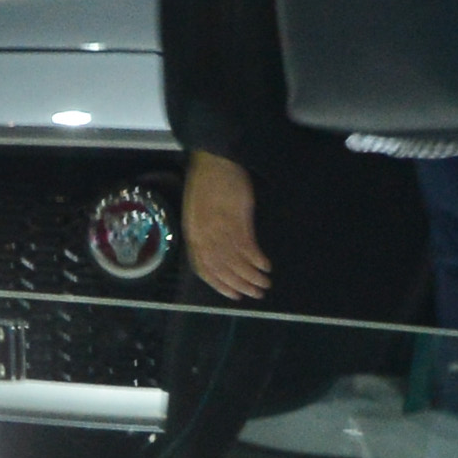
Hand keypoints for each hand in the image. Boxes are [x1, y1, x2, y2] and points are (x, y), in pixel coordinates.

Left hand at [183, 150, 268, 305]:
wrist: (214, 161)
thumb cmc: (207, 185)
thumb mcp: (197, 213)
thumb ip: (203, 233)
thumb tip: (215, 253)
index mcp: (192, 233)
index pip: (202, 267)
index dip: (218, 284)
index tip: (233, 295)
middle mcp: (203, 234)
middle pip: (220, 267)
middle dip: (238, 284)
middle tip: (255, 294)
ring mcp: (219, 227)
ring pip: (234, 260)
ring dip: (251, 276)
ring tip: (264, 283)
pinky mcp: (236, 218)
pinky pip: (246, 246)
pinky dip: (256, 260)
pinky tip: (265, 266)